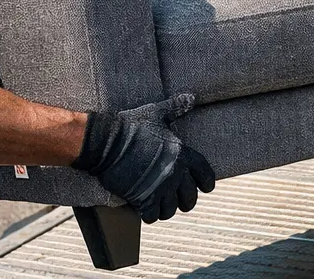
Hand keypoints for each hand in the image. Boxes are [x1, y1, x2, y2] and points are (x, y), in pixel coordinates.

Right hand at [73, 94, 216, 222]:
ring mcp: (160, 188)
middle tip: (178, 200)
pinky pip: (153, 215)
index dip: (207, 182)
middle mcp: (175, 173)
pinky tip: (145, 209)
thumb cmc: (131, 126)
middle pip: (190, 197)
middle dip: (185, 200)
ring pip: (171, 209)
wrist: (106, 142)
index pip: (205, 174)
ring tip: (160, 205)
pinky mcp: (143, 199)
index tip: (206, 187)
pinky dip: (150, 215)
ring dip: (166, 208)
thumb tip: (192, 98)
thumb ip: (176, 108)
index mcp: (182, 153)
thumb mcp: (156, 113)